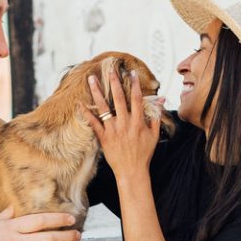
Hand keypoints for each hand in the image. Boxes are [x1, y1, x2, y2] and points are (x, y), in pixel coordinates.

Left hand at [83, 68, 161, 182]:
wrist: (132, 172)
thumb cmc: (144, 154)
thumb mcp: (154, 135)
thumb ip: (156, 116)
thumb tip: (160, 100)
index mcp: (138, 122)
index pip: (136, 99)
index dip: (134, 84)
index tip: (131, 73)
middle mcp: (125, 124)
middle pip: (118, 98)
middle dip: (114, 82)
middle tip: (110, 69)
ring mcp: (113, 130)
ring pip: (104, 107)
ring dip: (97, 92)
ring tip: (91, 79)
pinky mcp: (104, 138)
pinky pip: (94, 123)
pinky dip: (87, 113)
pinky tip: (80, 103)